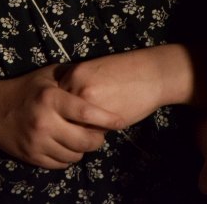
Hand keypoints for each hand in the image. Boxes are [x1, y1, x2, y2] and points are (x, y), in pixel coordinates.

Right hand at [0, 64, 125, 169]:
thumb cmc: (26, 88)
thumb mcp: (48, 75)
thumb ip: (71, 76)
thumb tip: (100, 76)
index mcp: (51, 98)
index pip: (87, 112)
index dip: (107, 119)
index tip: (121, 121)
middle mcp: (45, 121)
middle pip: (85, 140)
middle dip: (98, 139)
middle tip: (99, 133)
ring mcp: (38, 142)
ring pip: (75, 155)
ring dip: (83, 149)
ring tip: (81, 138)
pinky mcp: (32, 157)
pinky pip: (61, 164)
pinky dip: (68, 157)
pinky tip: (67, 145)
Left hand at [56, 47, 177, 125]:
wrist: (151, 74)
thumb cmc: (125, 72)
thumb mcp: (94, 72)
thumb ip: (77, 87)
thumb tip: (65, 111)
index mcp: (71, 74)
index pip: (56, 102)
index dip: (64, 110)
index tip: (72, 114)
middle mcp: (74, 87)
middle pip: (61, 115)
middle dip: (69, 122)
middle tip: (83, 122)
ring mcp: (87, 103)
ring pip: (73, 126)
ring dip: (82, 130)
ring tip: (95, 125)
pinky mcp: (102, 117)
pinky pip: (90, 133)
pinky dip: (96, 134)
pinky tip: (106, 126)